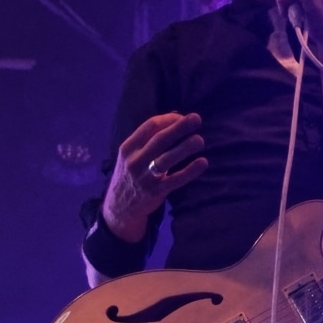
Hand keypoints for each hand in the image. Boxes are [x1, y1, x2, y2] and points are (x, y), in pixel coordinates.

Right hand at [101, 112, 205, 240]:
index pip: (149, 126)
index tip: (183, 118)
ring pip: (167, 159)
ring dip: (185, 148)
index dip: (168, 119)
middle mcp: (135, 161)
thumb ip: (150, 137)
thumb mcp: (132, 154)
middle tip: (197, 119)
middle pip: (159, 140)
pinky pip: (175, 180)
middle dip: (179, 128)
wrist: (120, 206)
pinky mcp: (156, 192)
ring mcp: (145, 177)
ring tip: (199, 140)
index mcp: (128, 147)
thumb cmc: (131, 173)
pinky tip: (202, 162)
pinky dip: (190, 171)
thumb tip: (176, 116)